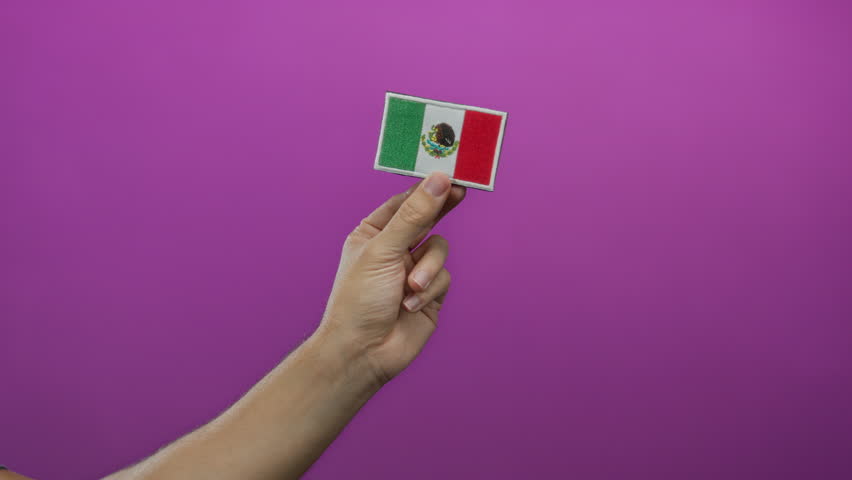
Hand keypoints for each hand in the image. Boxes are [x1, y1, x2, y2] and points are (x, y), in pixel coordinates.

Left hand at [319, 172, 465, 384]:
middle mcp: (394, 250)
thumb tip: (439, 180)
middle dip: (441, 210)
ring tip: (410, 288)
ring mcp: (413, 271)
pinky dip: (430, 290)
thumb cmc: (358, 300)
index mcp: (373, 233)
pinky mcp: (430, 294)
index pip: (405, 201)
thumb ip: (415, 215)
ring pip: (440, 249)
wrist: (363, 352)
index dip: (427, 187)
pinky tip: (410, 306)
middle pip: (428, 219)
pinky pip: (444, 277)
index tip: (449, 171)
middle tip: (462, 192)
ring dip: (428, 269)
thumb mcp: (384, 250)